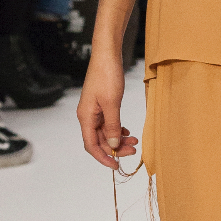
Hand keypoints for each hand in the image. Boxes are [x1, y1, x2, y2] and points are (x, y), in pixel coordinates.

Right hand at [78, 47, 136, 167]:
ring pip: (106, 132)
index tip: (116, 165)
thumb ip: (113, 125)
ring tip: (135, 141)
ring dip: (119, 138)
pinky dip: (118, 128)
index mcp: (86, 117)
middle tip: (133, 151)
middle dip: (116, 148)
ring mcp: (95, 110)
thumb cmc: (107, 76)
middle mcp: (88, 116)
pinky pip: (109, 123)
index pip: (91, 145)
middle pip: (100, 140)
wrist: (107, 55)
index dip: (103, 157)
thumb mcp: (112, 103)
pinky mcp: (102, 104)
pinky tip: (128, 130)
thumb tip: (114, 144)